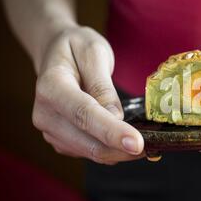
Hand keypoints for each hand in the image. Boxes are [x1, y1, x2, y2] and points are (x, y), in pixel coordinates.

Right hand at [32, 26, 143, 163]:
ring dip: (120, 152)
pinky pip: (90, 152)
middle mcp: (45, 114)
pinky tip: (126, 139)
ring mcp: (50, 130)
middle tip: (155, 145)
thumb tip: (117, 118)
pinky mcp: (61, 140)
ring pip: (91, 152)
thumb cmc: (76, 48)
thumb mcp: (94, 53)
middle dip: (123, 149)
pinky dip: (111, 150)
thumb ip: (103, 86)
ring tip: (146, 140)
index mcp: (51, 86)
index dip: (112, 132)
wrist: (54, 52)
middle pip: (88, 142)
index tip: (137, 144)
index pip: (84, 114)